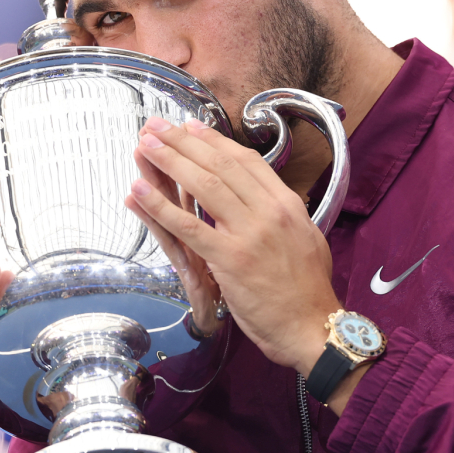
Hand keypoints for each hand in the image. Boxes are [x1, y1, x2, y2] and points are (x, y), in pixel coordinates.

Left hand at [125, 117, 339, 373]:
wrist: (314, 326)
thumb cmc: (308, 291)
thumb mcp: (306, 238)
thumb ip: (284, 216)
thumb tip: (268, 200)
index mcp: (286, 204)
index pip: (246, 161)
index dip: (215, 142)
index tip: (192, 127)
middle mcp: (268, 211)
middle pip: (220, 166)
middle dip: (184, 142)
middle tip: (157, 126)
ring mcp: (249, 233)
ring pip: (204, 186)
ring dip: (169, 162)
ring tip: (146, 144)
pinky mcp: (230, 259)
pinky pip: (188, 227)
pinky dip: (160, 206)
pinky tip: (139, 190)